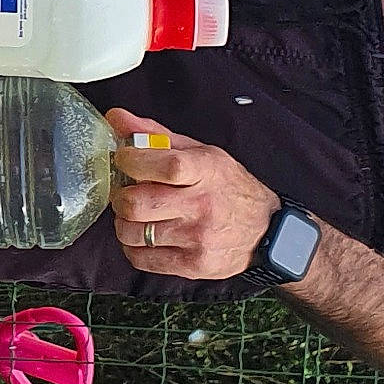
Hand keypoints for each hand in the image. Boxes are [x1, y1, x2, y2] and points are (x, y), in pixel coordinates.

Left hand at [106, 108, 279, 280]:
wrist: (266, 231)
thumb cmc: (228, 187)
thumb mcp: (201, 153)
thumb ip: (155, 135)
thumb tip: (116, 117)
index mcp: (206, 171)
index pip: (165, 165)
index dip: (133, 161)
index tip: (124, 159)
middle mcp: (202, 206)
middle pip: (138, 203)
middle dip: (121, 196)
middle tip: (127, 192)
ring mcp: (197, 239)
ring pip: (133, 232)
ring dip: (125, 222)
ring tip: (137, 214)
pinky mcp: (193, 265)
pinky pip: (141, 259)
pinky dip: (132, 246)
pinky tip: (144, 235)